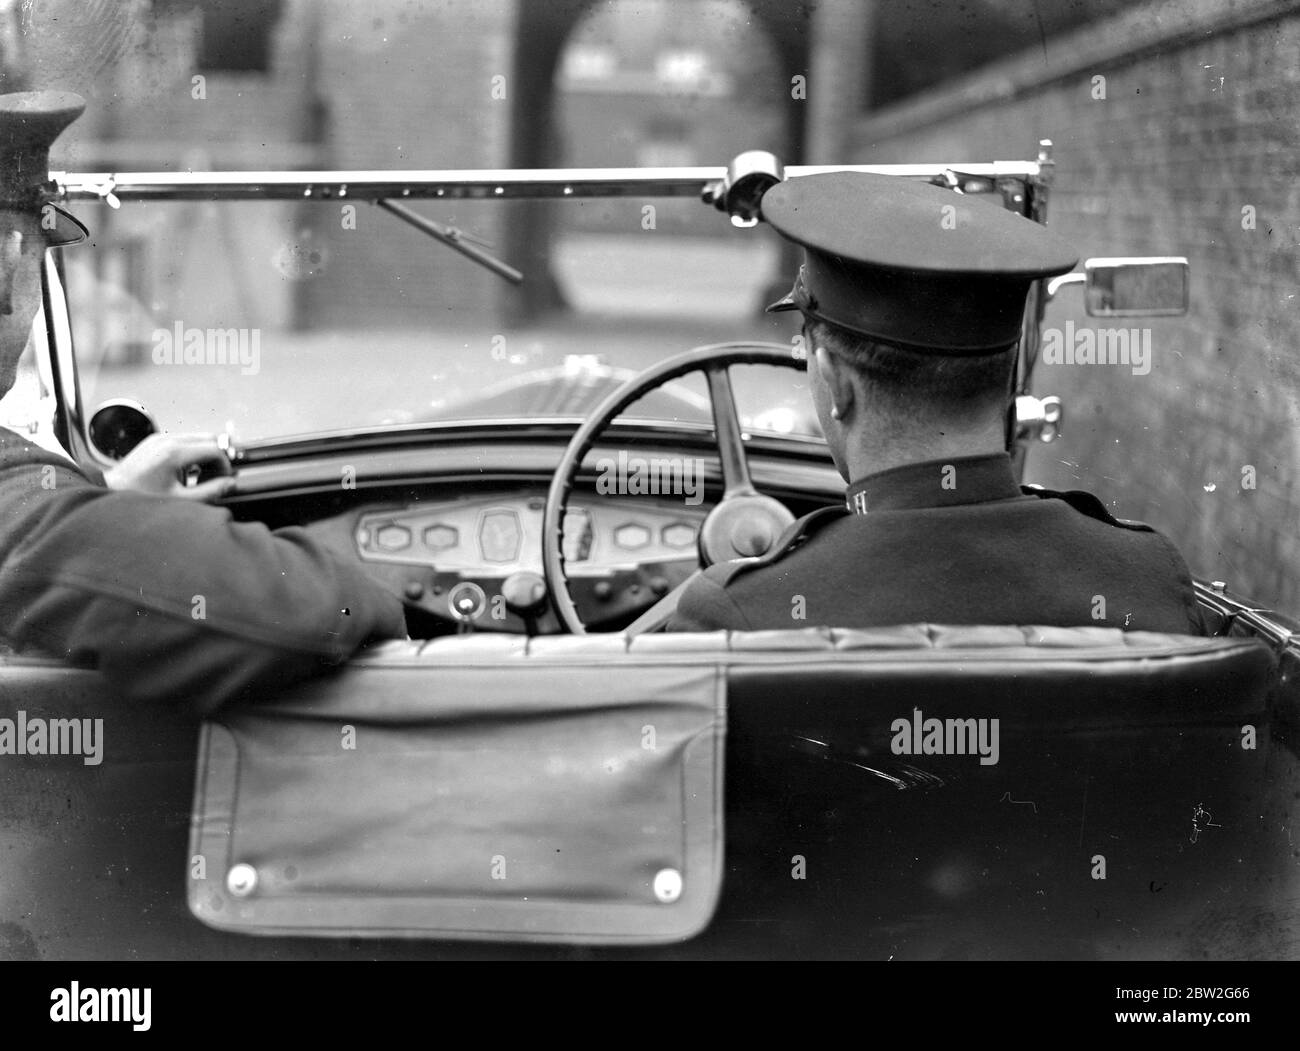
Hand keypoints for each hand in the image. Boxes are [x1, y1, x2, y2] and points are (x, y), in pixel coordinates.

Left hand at [102, 432, 234, 500]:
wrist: (111, 490)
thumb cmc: (140, 497)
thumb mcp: (180, 499)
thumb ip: (210, 492)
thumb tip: (230, 484)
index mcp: (174, 453)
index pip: (215, 449)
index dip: (225, 465)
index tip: (224, 478)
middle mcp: (167, 440)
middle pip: (209, 438)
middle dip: (217, 458)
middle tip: (216, 476)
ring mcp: (160, 438)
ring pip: (197, 438)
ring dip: (204, 455)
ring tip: (198, 477)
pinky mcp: (155, 440)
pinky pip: (182, 441)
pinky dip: (191, 453)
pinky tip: (185, 472)